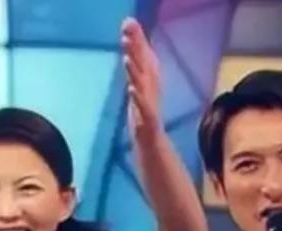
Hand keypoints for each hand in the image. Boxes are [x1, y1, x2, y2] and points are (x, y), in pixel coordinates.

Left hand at [121, 17, 161, 148]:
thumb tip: (132, 61)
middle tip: (128, 26)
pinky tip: (132, 88)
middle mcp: (150, 95)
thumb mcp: (139, 101)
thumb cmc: (147, 130)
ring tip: (126, 54)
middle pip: (143, 67)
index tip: (128, 22)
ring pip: (143, 86)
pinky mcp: (149, 127)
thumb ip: (137, 82)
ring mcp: (149, 110)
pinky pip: (144, 112)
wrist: (155, 157)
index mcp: (147, 88)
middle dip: (136, 46)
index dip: (137, 42)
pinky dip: (138, 99)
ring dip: (135, 70)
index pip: (142, 61)